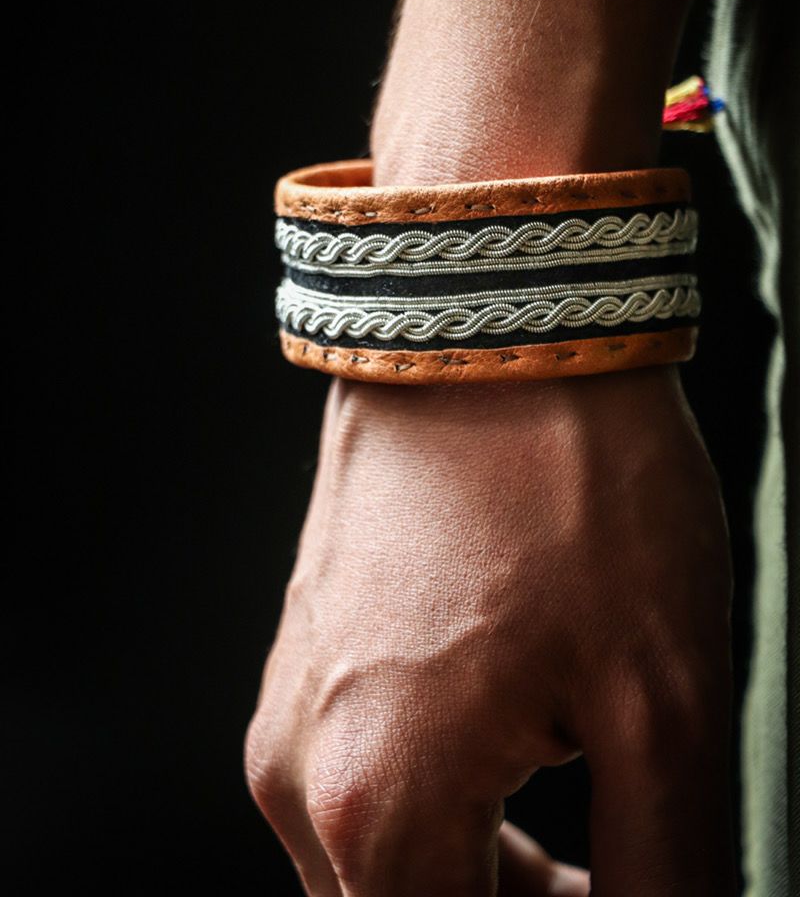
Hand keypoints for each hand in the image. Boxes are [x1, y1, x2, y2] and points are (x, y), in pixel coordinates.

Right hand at [245, 365, 734, 894]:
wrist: (487, 326)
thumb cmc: (570, 479)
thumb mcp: (661, 704)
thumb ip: (669, 877)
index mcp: (376, 806)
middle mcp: (301, 771)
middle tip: (621, 880)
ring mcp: (291, 708)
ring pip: (381, 871)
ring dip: (479, 880)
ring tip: (588, 836)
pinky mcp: (306, 658)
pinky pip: (362, 787)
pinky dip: (443, 812)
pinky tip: (521, 759)